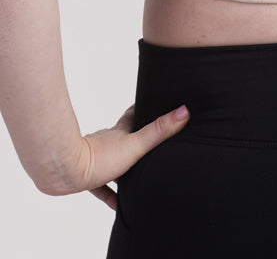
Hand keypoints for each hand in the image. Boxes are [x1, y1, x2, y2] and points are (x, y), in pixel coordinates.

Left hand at [67, 103, 189, 209]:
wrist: (63, 171)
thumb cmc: (99, 156)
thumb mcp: (135, 145)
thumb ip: (158, 131)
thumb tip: (184, 111)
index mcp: (121, 131)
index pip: (135, 113)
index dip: (146, 107)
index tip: (156, 101)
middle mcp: (109, 141)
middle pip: (125, 136)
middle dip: (138, 136)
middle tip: (152, 141)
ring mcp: (97, 158)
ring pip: (113, 160)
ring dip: (125, 166)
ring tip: (139, 175)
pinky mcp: (87, 178)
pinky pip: (101, 186)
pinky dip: (110, 193)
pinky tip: (117, 204)